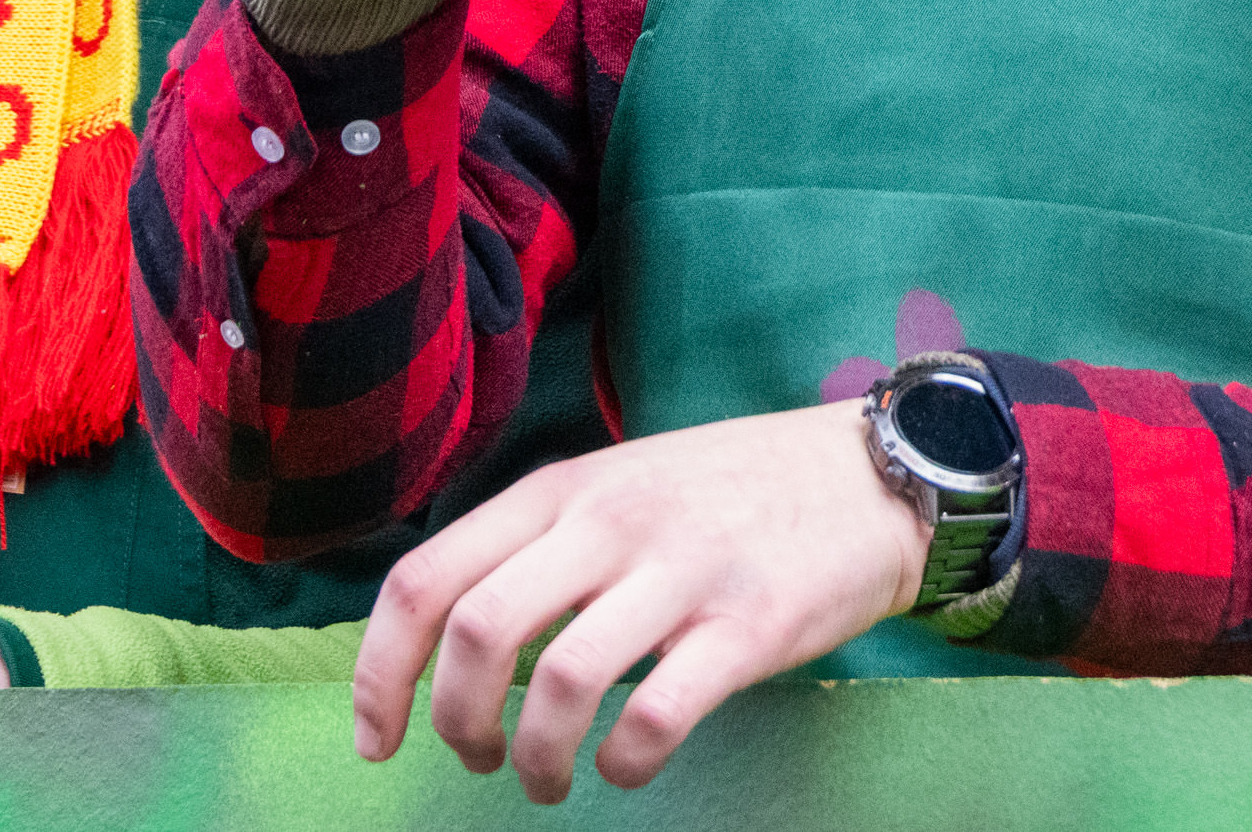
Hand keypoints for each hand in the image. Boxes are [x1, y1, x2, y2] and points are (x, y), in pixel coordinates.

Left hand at [353, 400, 920, 802]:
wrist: (874, 472)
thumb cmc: (732, 489)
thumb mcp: (619, 481)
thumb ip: (541, 539)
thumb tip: (452, 632)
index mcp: (562, 489)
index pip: (427, 576)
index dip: (378, 671)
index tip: (376, 736)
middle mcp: (610, 521)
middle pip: (476, 631)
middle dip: (452, 722)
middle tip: (476, 758)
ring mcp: (682, 571)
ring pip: (558, 681)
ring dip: (534, 759)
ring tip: (547, 779)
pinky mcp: (750, 625)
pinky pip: (656, 714)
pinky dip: (623, 762)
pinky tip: (626, 765)